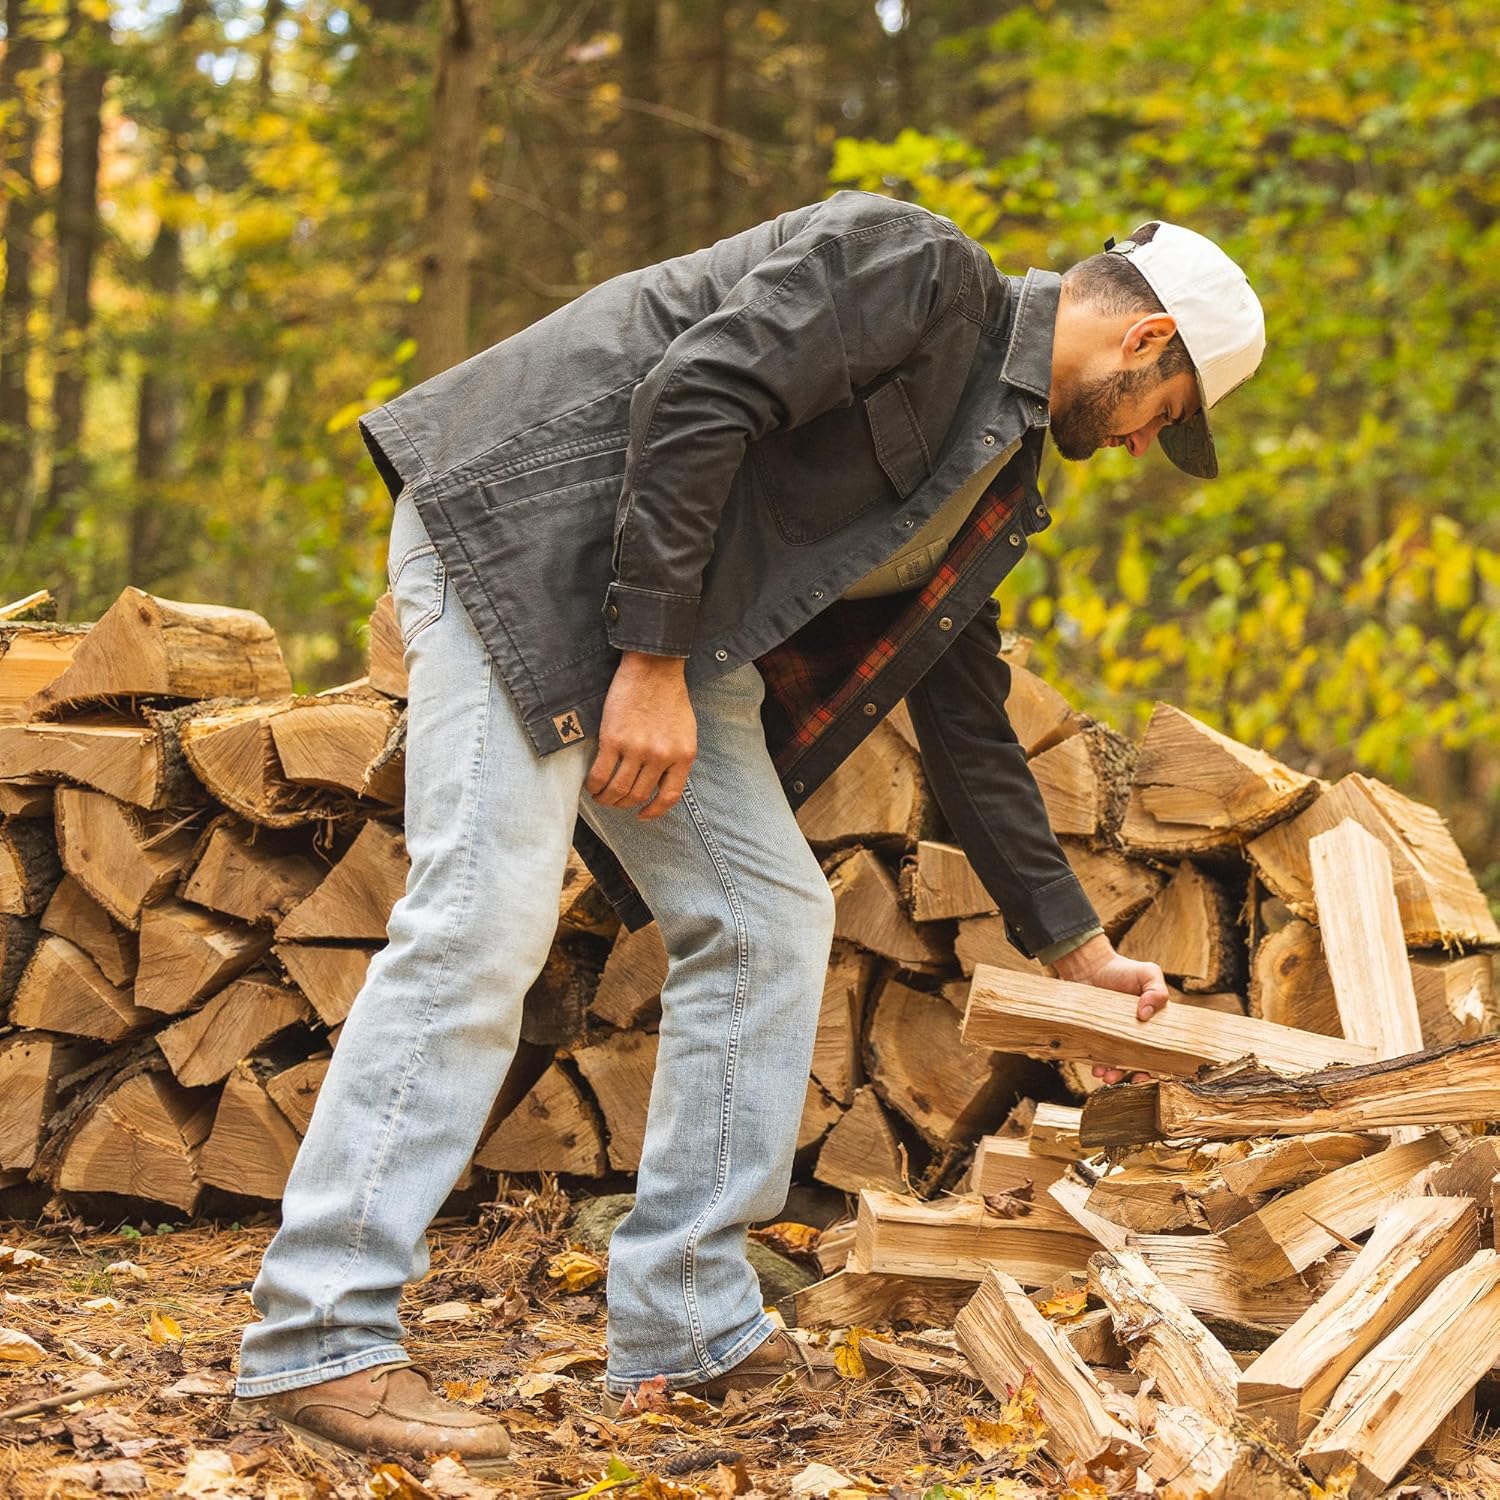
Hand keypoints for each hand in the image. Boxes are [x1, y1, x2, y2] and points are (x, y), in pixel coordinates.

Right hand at [585, 652, 696, 819]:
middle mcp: (661, 756)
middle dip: (623, 805)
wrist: (654, 667)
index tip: (642, 815)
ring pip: (618, 790)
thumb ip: (675, 757)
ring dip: (606, 799)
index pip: (669, 797)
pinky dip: (593, 785)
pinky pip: (600, 774)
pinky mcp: (613, 739)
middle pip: (638, 795)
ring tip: (600, 797)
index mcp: (683, 755)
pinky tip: (591, 786)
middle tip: (614, 802)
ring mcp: (637, 749)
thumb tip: (659, 782)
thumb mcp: (686, 731)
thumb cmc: (670, 696)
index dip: (654, 811)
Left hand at [1051, 934, 1168, 1085]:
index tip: (1155, 1071)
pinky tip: (1096, 1068)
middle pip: (1141, 1064)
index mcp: (1154, 1026)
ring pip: (1119, 1065)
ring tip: (1108, 1075)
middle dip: (1138, 1076)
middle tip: (1134, 1079)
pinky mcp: (1096, 1038)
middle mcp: (1136, 1036)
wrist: (1090, 967)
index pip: (1162, 1051)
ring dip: (1115, 1075)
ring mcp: (1115, 1039)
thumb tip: (1145, 1014)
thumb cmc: (1123, 970)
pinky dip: (1098, 1066)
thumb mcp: (1148, 973)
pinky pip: (1098, 1058)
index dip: (1162, 1065)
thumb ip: (1157, 991)